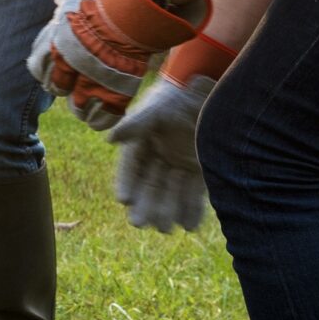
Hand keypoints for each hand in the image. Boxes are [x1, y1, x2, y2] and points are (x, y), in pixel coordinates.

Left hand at [26, 0, 205, 129]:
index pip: (41, 67)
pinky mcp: (117, 91)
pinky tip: (99, 120)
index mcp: (58, 43)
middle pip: (58, 88)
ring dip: (82, 106)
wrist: (132, 7)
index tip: (55, 73)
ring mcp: (93, 79)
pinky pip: (105, 116)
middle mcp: (70, 65)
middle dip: (64, 88)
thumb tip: (60, 1)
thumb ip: (66, 1)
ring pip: (80, 106)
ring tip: (86, 106)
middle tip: (73, 88)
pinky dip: (101, 120)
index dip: (48, 71)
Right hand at [108, 74, 215, 231]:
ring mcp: (179, 165)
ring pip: (171, 194)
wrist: (208, 90)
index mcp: (142, 144)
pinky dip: (192, 210)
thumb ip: (136, 124)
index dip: (127, 182)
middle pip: (149, 186)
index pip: (131, 167)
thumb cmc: (177, 97)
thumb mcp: (156, 108)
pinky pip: (195, 194)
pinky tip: (190, 226)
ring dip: (168, 211)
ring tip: (164, 228)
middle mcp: (159, 158)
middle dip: (145, 205)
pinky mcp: (200, 171)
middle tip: (140, 223)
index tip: (124, 199)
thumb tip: (110, 139)